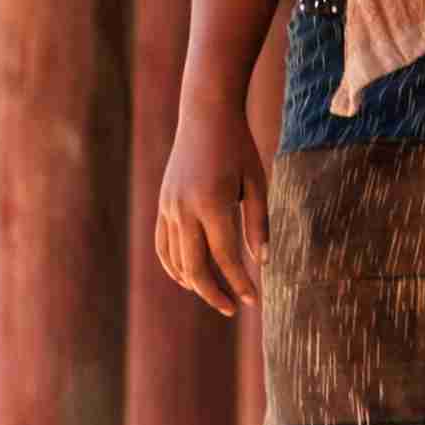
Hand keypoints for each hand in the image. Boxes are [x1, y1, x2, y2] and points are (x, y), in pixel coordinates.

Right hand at [152, 104, 265, 317]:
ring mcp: (168, 208)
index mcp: (213, 204)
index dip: (240, 283)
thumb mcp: (257, 183)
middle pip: (195, 267)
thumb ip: (259, 224)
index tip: (254, 302)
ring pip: (174, 260)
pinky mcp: (162, 205)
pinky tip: (189, 277)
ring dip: (193, 283)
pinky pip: (163, 244)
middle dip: (214, 293)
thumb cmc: (238, 147)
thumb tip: (262, 263)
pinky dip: (173, 265)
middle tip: (233, 309)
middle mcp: (184, 209)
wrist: (204, 115)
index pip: (226, 257)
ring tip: (215, 296)